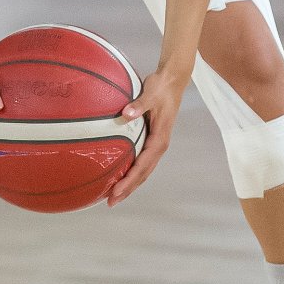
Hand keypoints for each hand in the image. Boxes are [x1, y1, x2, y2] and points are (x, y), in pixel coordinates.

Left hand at [106, 67, 183, 204]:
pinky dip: (130, 172)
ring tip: (113, 196)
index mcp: (160, 139)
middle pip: (143, 174)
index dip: (129, 180)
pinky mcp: (151, 140)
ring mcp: (156, 144)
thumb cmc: (161, 87)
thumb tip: (126, 114)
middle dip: (128, 189)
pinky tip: (117, 175)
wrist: (173, 81)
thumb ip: (139, 105)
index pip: (143, 166)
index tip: (116, 191)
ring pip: (143, 171)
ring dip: (130, 184)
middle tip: (110, 202)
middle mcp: (159, 145)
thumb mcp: (151, 93)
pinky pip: (140, 161)